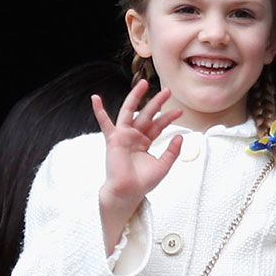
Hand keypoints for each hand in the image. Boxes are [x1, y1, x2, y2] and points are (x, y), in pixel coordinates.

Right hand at [92, 80, 182, 253]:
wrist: (129, 191)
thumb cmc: (143, 181)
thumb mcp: (164, 164)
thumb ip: (172, 150)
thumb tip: (180, 136)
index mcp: (145, 142)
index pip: (158, 125)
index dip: (169, 117)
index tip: (180, 111)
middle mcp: (134, 136)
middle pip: (147, 114)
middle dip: (157, 102)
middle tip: (167, 91)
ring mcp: (123, 136)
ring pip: (130, 112)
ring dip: (136, 97)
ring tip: (143, 83)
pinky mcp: (114, 139)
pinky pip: (105, 123)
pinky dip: (99, 111)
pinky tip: (95, 98)